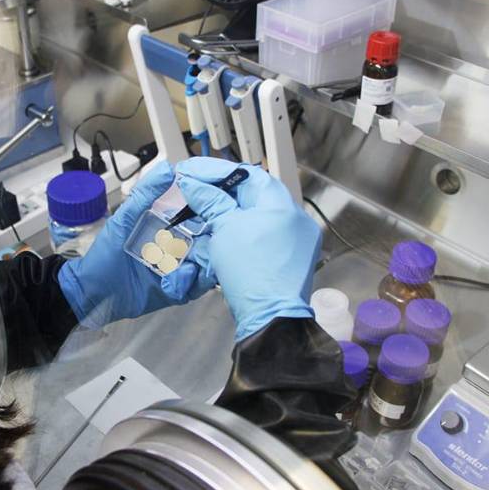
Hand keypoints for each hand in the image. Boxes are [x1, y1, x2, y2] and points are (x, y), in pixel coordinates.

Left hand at [58, 161, 216, 326]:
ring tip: (198, 257)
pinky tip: (183, 277)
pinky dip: (195, 281)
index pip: (195, 214)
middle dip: (213, 235)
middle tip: (217, 232)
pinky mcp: (178, 290)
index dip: (208, 206)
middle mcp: (177, 246)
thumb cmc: (103, 257)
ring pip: (205, 261)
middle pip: (206, 238)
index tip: (219, 199)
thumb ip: (144, 195)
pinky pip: (196, 285)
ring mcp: (178, 269)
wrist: (93, 294)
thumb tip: (167, 169)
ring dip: (207, 259)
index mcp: (166, 226)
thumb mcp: (122, 221)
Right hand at [176, 157, 321, 340]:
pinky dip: (242, 232)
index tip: (195, 172)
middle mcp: (295, 219)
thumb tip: (193, 183)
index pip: (249, 175)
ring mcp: (295, 241)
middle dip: (223, 193)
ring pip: (257, 217)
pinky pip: (263, 236)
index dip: (218, 172)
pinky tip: (223, 235)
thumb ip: (210, 201)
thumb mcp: (224, 229)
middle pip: (254, 196)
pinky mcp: (290, 259)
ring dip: (231, 213)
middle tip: (196, 191)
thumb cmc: (252, 274)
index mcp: (283, 205)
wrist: (270, 317)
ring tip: (204, 213)